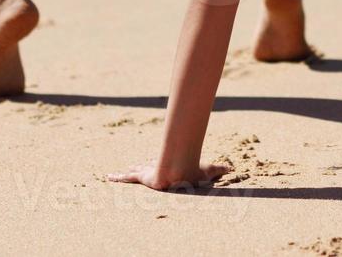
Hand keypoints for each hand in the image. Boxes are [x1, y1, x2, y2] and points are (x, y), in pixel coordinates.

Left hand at [106, 160, 231, 191]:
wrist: (180, 169)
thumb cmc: (193, 170)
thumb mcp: (207, 171)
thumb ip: (218, 169)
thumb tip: (233, 168)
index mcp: (172, 166)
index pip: (163, 164)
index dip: (157, 164)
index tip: (152, 164)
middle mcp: (158, 166)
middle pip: (147, 166)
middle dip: (140, 167)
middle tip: (133, 167)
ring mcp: (149, 171)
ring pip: (135, 171)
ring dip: (127, 173)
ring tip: (116, 174)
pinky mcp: (142, 176)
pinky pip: (127, 177)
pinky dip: (118, 177)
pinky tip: (108, 177)